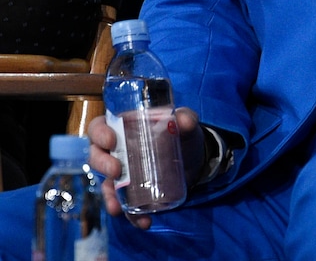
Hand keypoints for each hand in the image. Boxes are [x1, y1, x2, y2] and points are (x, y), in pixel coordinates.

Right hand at [88, 107, 204, 227]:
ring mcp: (124, 175)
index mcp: (124, 127)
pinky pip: (126, 206)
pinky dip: (132, 216)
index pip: (100, 127)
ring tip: (118, 207)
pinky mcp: (133, 194)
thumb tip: (184, 120)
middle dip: (102, 164)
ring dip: (109, 198)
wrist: (194, 160)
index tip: (111, 140)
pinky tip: (144, 221)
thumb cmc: (181, 133)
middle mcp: (118, 152)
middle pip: (96, 156)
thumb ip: (186, 118)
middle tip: (116, 170)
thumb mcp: (185, 123)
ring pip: (106, 186)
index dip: (99, 133)